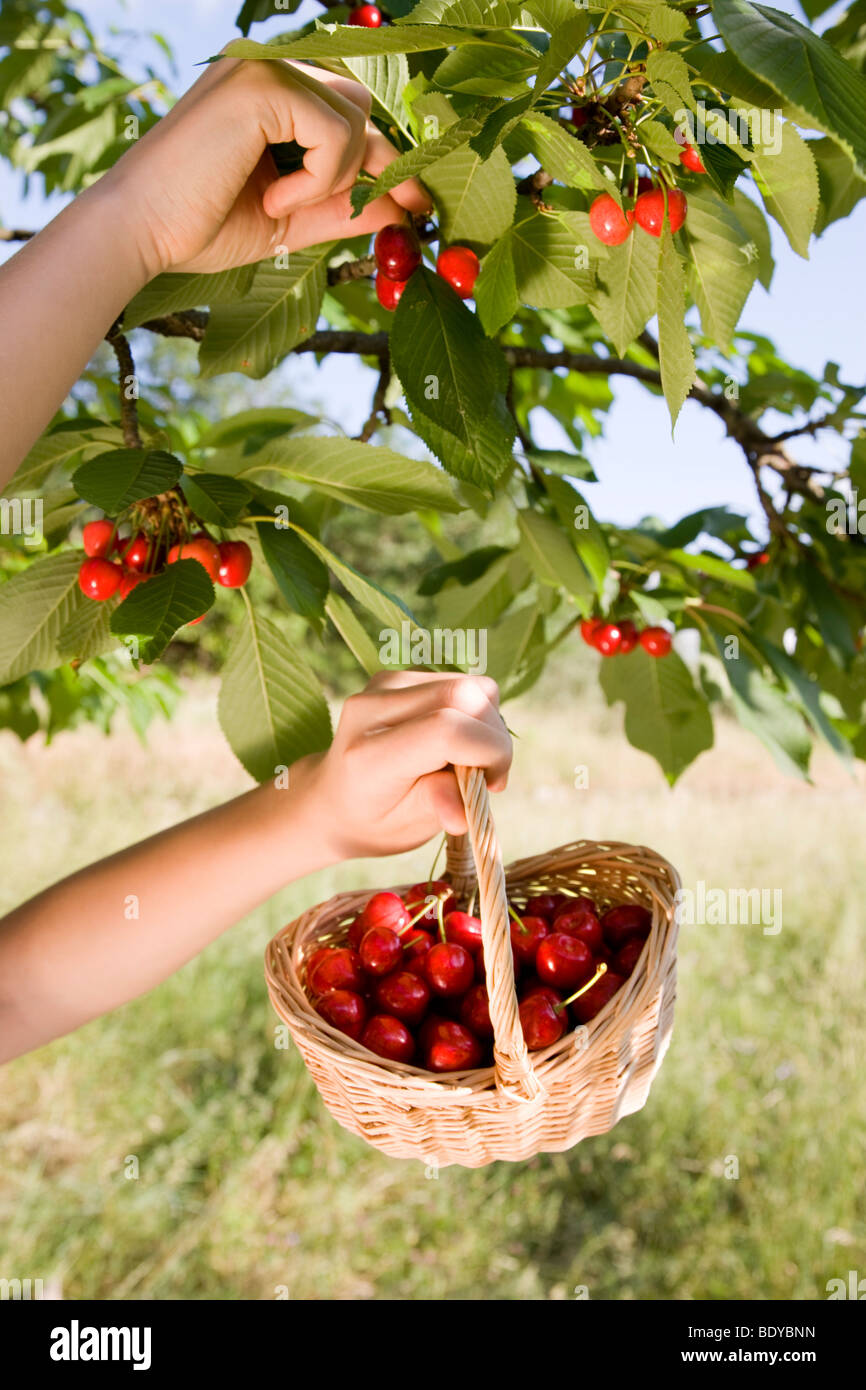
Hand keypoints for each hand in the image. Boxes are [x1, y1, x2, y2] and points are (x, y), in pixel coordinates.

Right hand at [104, 55, 429, 277]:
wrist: (142, 231)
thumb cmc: (201, 225)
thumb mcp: (290, 219)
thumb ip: (343, 207)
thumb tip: (404, 207)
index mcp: (270, 93)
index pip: (349, 111)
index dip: (387, 155)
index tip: (416, 200)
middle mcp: (268, 67)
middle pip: (362, 106)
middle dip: (382, 165)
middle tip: (406, 209)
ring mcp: (264, 69)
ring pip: (353, 117)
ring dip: (336, 176)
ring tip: (281, 205)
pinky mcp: (261, 85)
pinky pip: (333, 132)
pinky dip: (317, 177)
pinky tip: (272, 198)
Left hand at [293, 672, 512, 860]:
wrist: (336, 797)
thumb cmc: (377, 819)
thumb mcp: (406, 827)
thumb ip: (437, 807)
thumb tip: (464, 812)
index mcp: (369, 755)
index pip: (446, 730)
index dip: (489, 752)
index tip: (494, 784)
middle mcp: (371, 708)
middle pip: (465, 696)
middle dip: (494, 737)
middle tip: (487, 775)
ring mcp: (383, 684)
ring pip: (471, 686)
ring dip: (486, 724)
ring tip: (467, 759)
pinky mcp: (399, 675)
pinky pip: (463, 682)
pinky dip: (474, 713)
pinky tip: (454, 739)